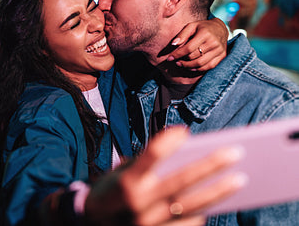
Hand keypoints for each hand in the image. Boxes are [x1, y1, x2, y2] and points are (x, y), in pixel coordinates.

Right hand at [84, 127, 243, 225]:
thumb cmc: (108, 194)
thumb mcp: (118, 174)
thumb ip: (145, 164)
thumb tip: (181, 154)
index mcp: (126, 182)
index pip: (150, 156)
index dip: (168, 142)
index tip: (184, 131)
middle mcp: (138, 203)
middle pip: (181, 180)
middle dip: (210, 165)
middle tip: (234, 152)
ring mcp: (149, 223)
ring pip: (191, 205)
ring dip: (218, 191)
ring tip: (239, 179)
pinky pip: (186, 224)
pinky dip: (201, 213)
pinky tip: (215, 202)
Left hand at [166, 18, 227, 71]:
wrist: (220, 29)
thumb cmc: (202, 27)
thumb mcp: (191, 26)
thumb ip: (182, 35)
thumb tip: (173, 44)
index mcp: (205, 33)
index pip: (188, 48)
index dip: (177, 54)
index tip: (169, 58)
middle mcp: (214, 42)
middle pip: (194, 57)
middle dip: (182, 61)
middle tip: (176, 61)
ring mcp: (219, 50)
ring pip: (200, 64)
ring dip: (188, 66)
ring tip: (181, 64)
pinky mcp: (222, 56)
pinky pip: (209, 67)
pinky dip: (198, 69)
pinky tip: (191, 67)